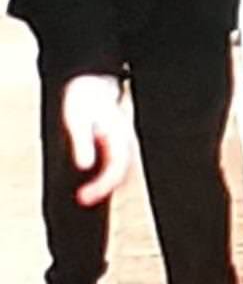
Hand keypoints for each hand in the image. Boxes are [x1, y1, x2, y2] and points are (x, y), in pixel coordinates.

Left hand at [62, 75, 133, 206]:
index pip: (116, 168)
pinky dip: (103, 177)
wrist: (92, 84)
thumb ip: (82, 143)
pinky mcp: (115, 145)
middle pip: (121, 173)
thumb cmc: (84, 100)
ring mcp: (122, 143)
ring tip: (84, 196)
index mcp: (119, 135)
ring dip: (103, 186)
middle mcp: (125, 142)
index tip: (83, 197)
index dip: (101, 186)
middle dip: (102, 190)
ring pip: (119, 171)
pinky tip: (89, 182)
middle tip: (81, 200)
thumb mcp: (77, 120)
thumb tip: (84, 167)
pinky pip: (113, 165)